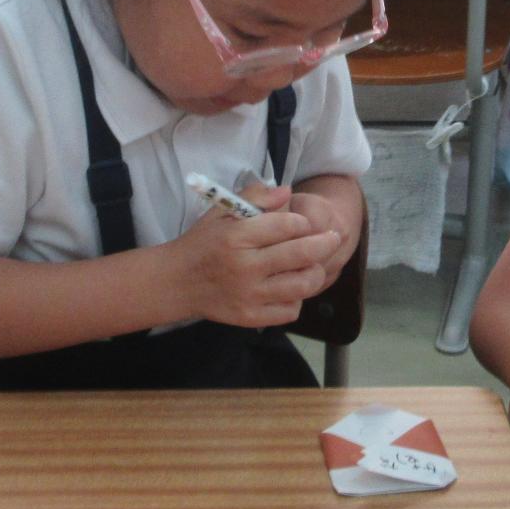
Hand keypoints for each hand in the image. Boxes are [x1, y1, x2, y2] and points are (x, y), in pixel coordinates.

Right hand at [170, 183, 343, 329]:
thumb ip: (255, 196)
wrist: (176, 282)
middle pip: (302, 254)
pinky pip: (290, 310)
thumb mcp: (221, 211)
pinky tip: (292, 288)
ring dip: (316, 272)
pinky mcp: (250, 317)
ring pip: (302, 285)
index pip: (287, 225)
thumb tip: (288, 191)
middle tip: (333, 238)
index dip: (303, 222)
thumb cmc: (202, 243)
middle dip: (325, 243)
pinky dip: (298, 299)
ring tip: (316, 265)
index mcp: (237, 236)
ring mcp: (249, 295)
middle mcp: (245, 267)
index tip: (305, 223)